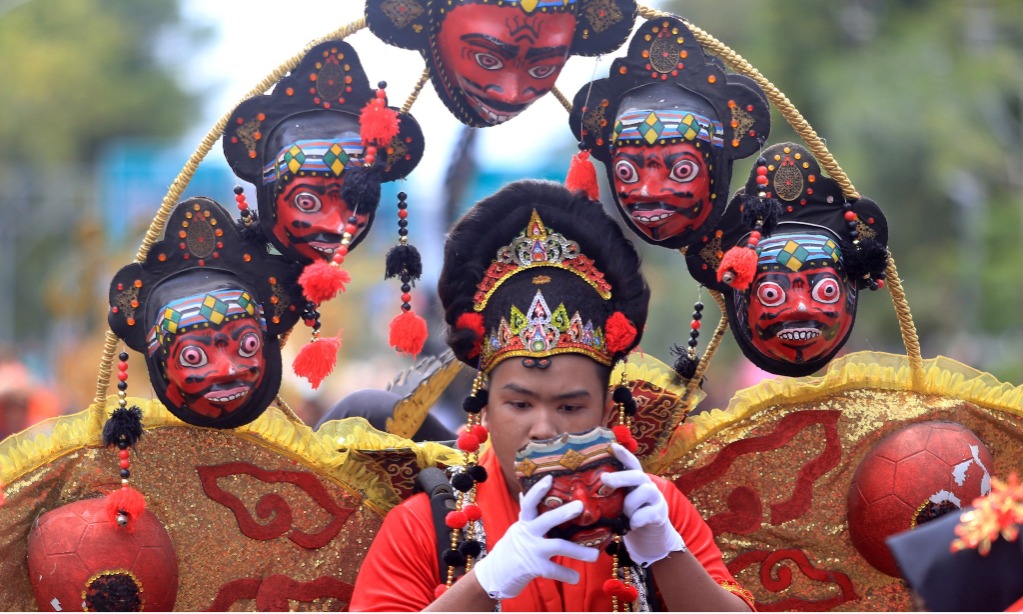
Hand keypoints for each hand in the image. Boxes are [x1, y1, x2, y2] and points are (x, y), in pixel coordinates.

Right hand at [474, 475, 600, 599]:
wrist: (496, 574)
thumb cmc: (511, 548)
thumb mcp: (517, 529)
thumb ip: (526, 514)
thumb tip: (525, 492)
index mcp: (525, 522)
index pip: (529, 503)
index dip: (538, 490)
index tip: (550, 478)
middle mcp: (528, 533)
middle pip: (546, 520)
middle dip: (563, 513)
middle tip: (580, 505)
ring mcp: (532, 550)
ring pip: (557, 546)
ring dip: (578, 551)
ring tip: (596, 554)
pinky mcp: (534, 567)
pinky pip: (554, 570)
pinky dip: (567, 574)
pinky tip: (576, 577)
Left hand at [601, 443, 686, 566]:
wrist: (649, 535)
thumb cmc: (628, 515)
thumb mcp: (619, 501)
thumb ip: (610, 493)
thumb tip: (582, 490)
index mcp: (635, 480)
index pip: (631, 463)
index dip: (623, 454)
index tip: (612, 445)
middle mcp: (647, 485)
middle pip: (637, 474)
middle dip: (621, 476)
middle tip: (604, 479)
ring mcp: (656, 498)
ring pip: (644, 492)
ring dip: (630, 504)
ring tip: (624, 514)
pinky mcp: (660, 513)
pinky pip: (647, 513)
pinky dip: (637, 520)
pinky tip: (632, 524)